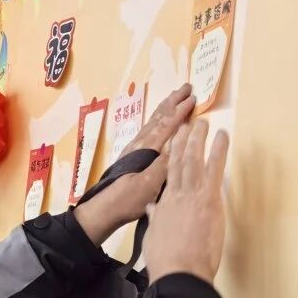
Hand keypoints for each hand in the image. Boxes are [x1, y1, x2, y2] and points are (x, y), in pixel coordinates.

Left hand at [74, 84, 195, 243]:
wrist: (104, 210)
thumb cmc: (128, 200)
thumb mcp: (149, 185)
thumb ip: (164, 164)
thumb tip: (179, 144)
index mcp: (146, 149)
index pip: (167, 124)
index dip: (180, 111)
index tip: (193, 98)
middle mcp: (139, 144)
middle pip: (158, 117)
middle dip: (173, 102)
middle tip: (186, 87)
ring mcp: (133, 149)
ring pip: (152, 122)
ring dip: (165, 109)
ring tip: (174, 98)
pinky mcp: (130, 156)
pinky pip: (148, 130)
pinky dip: (157, 121)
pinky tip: (158, 124)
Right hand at [143, 120, 228, 283]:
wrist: (179, 271)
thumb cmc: (167, 261)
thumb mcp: (154, 237)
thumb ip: (156, 219)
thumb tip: (153, 208)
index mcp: (164, 205)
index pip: (167, 174)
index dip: (171, 155)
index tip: (173, 141)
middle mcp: (175, 195)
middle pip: (178, 161)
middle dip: (183, 140)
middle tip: (188, 124)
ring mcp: (192, 195)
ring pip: (194, 159)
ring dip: (199, 138)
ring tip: (204, 123)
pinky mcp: (209, 199)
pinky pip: (214, 168)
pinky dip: (219, 150)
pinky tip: (223, 136)